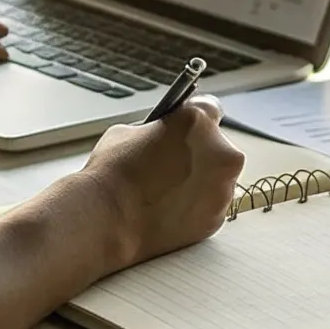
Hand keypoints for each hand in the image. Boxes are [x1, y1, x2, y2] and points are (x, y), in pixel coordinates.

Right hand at [77, 96, 244, 269]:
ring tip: (169, 191)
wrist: (107, 219)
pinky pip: (211, 208)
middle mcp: (219, 153)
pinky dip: (197, 209)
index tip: (190, 128)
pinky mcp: (216, 219)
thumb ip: (156, 130)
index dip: (196, 120)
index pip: (210, 109)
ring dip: (200, 183)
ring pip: (217, 180)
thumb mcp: (128, 132)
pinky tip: (171, 209)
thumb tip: (160, 137)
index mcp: (197, 122)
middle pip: (217, 147)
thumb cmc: (113, 175)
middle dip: (200, 154)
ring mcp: (222, 190)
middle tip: (173, 164)